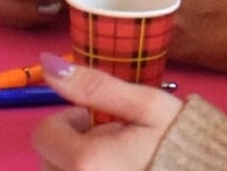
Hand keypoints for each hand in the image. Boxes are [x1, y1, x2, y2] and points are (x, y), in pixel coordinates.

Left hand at [33, 52, 183, 170]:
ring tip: (116, 160)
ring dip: (78, 164)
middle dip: (73, 144)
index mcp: (86, 162)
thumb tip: (48, 65)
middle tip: (112, 140)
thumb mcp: (147, 106)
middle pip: (48, 159)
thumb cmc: (182, 144)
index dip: (71, 120)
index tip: (100, 120)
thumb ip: (94, 86)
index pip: (44, 134)